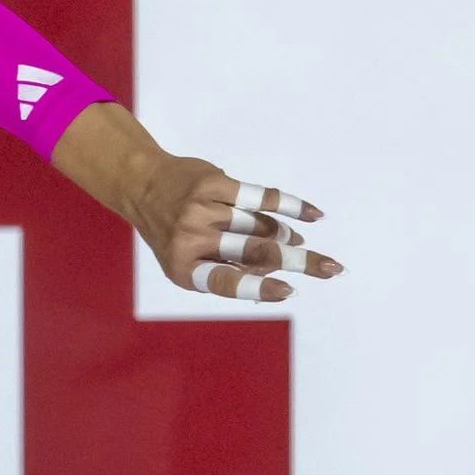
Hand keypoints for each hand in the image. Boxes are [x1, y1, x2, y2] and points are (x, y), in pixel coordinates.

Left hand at [125, 155, 340, 303]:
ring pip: (260, 225)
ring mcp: (202, 210)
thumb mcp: (187, 261)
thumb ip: (227, 268)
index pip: (227, 281)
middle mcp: (191, 239)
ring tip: (296, 239)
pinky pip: (261, 197)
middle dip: (299, 261)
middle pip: (256, 251)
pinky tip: (312, 214)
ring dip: (284, 234)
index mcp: (184, 269)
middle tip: (331, 268)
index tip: (288, 291)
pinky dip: (289, 206)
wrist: (143, 184)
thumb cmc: (174, 232)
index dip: (259, 286)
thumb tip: (283, 268)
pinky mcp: (213, 183)